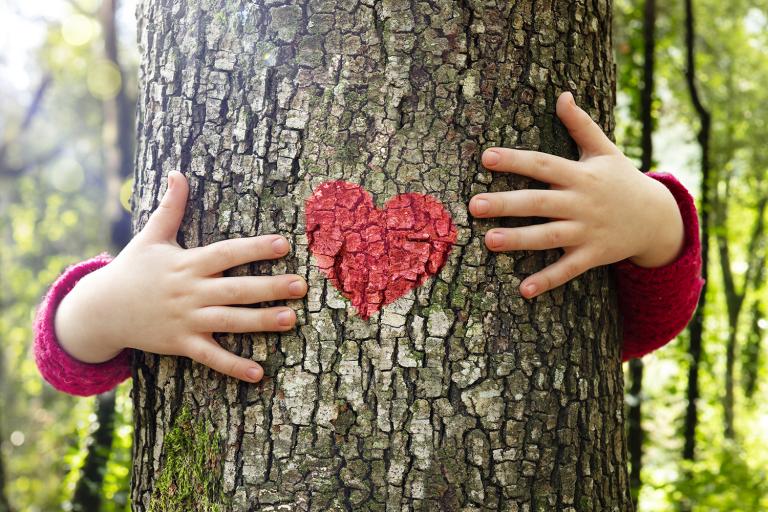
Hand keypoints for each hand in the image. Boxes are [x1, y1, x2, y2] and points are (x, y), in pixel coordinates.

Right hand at [54, 171, 306, 382]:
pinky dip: (233, 366)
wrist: (100, 310)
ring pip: (230, 322)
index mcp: (187, 263)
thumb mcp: (150, 237)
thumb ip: (170, 207)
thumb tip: (178, 172)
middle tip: (301, 285)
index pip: (226, 253)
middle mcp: (190, 291)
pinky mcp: (181, 344)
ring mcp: (186, 320)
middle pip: (236, 289)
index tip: (283, 244)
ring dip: (261, 322)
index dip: (254, 248)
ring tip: (291, 319)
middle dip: (270, 287)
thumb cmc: (131, 269)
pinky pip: (211, 357)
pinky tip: (259, 374)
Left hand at [469, 92, 684, 298]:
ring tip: (489, 241)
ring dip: (519, 240)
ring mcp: (588, 230)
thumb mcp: (605, 150)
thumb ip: (581, 125)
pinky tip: (522, 290)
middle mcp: (582, 202)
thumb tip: (562, 94)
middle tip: (473, 205)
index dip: (516, 160)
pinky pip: (568, 269)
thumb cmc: (621, 180)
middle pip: (539, 202)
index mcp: (580, 175)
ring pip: (549, 236)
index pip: (543, 164)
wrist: (657, 217)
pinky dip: (547, 280)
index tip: (486, 157)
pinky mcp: (593, 255)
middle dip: (506, 204)